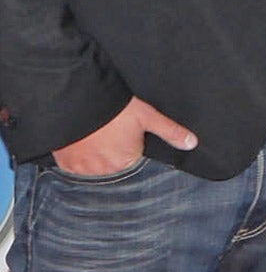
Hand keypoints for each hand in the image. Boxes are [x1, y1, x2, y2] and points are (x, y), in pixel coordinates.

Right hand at [52, 95, 195, 176]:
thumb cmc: (115, 108)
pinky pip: (76, 167)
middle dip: (115, 155)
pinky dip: (79, 158)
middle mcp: (105, 171)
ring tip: (97, 138)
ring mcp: (84, 169)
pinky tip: (82, 144)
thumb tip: (192, 143)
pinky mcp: (67, 165)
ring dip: (96, 158)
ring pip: (94, 168)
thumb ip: (170, 131)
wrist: (79, 100)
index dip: (132, 149)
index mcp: (126, 163)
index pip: (134, 163)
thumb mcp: (147, 117)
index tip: (126, 138)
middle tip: (111, 135)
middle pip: (114, 167)